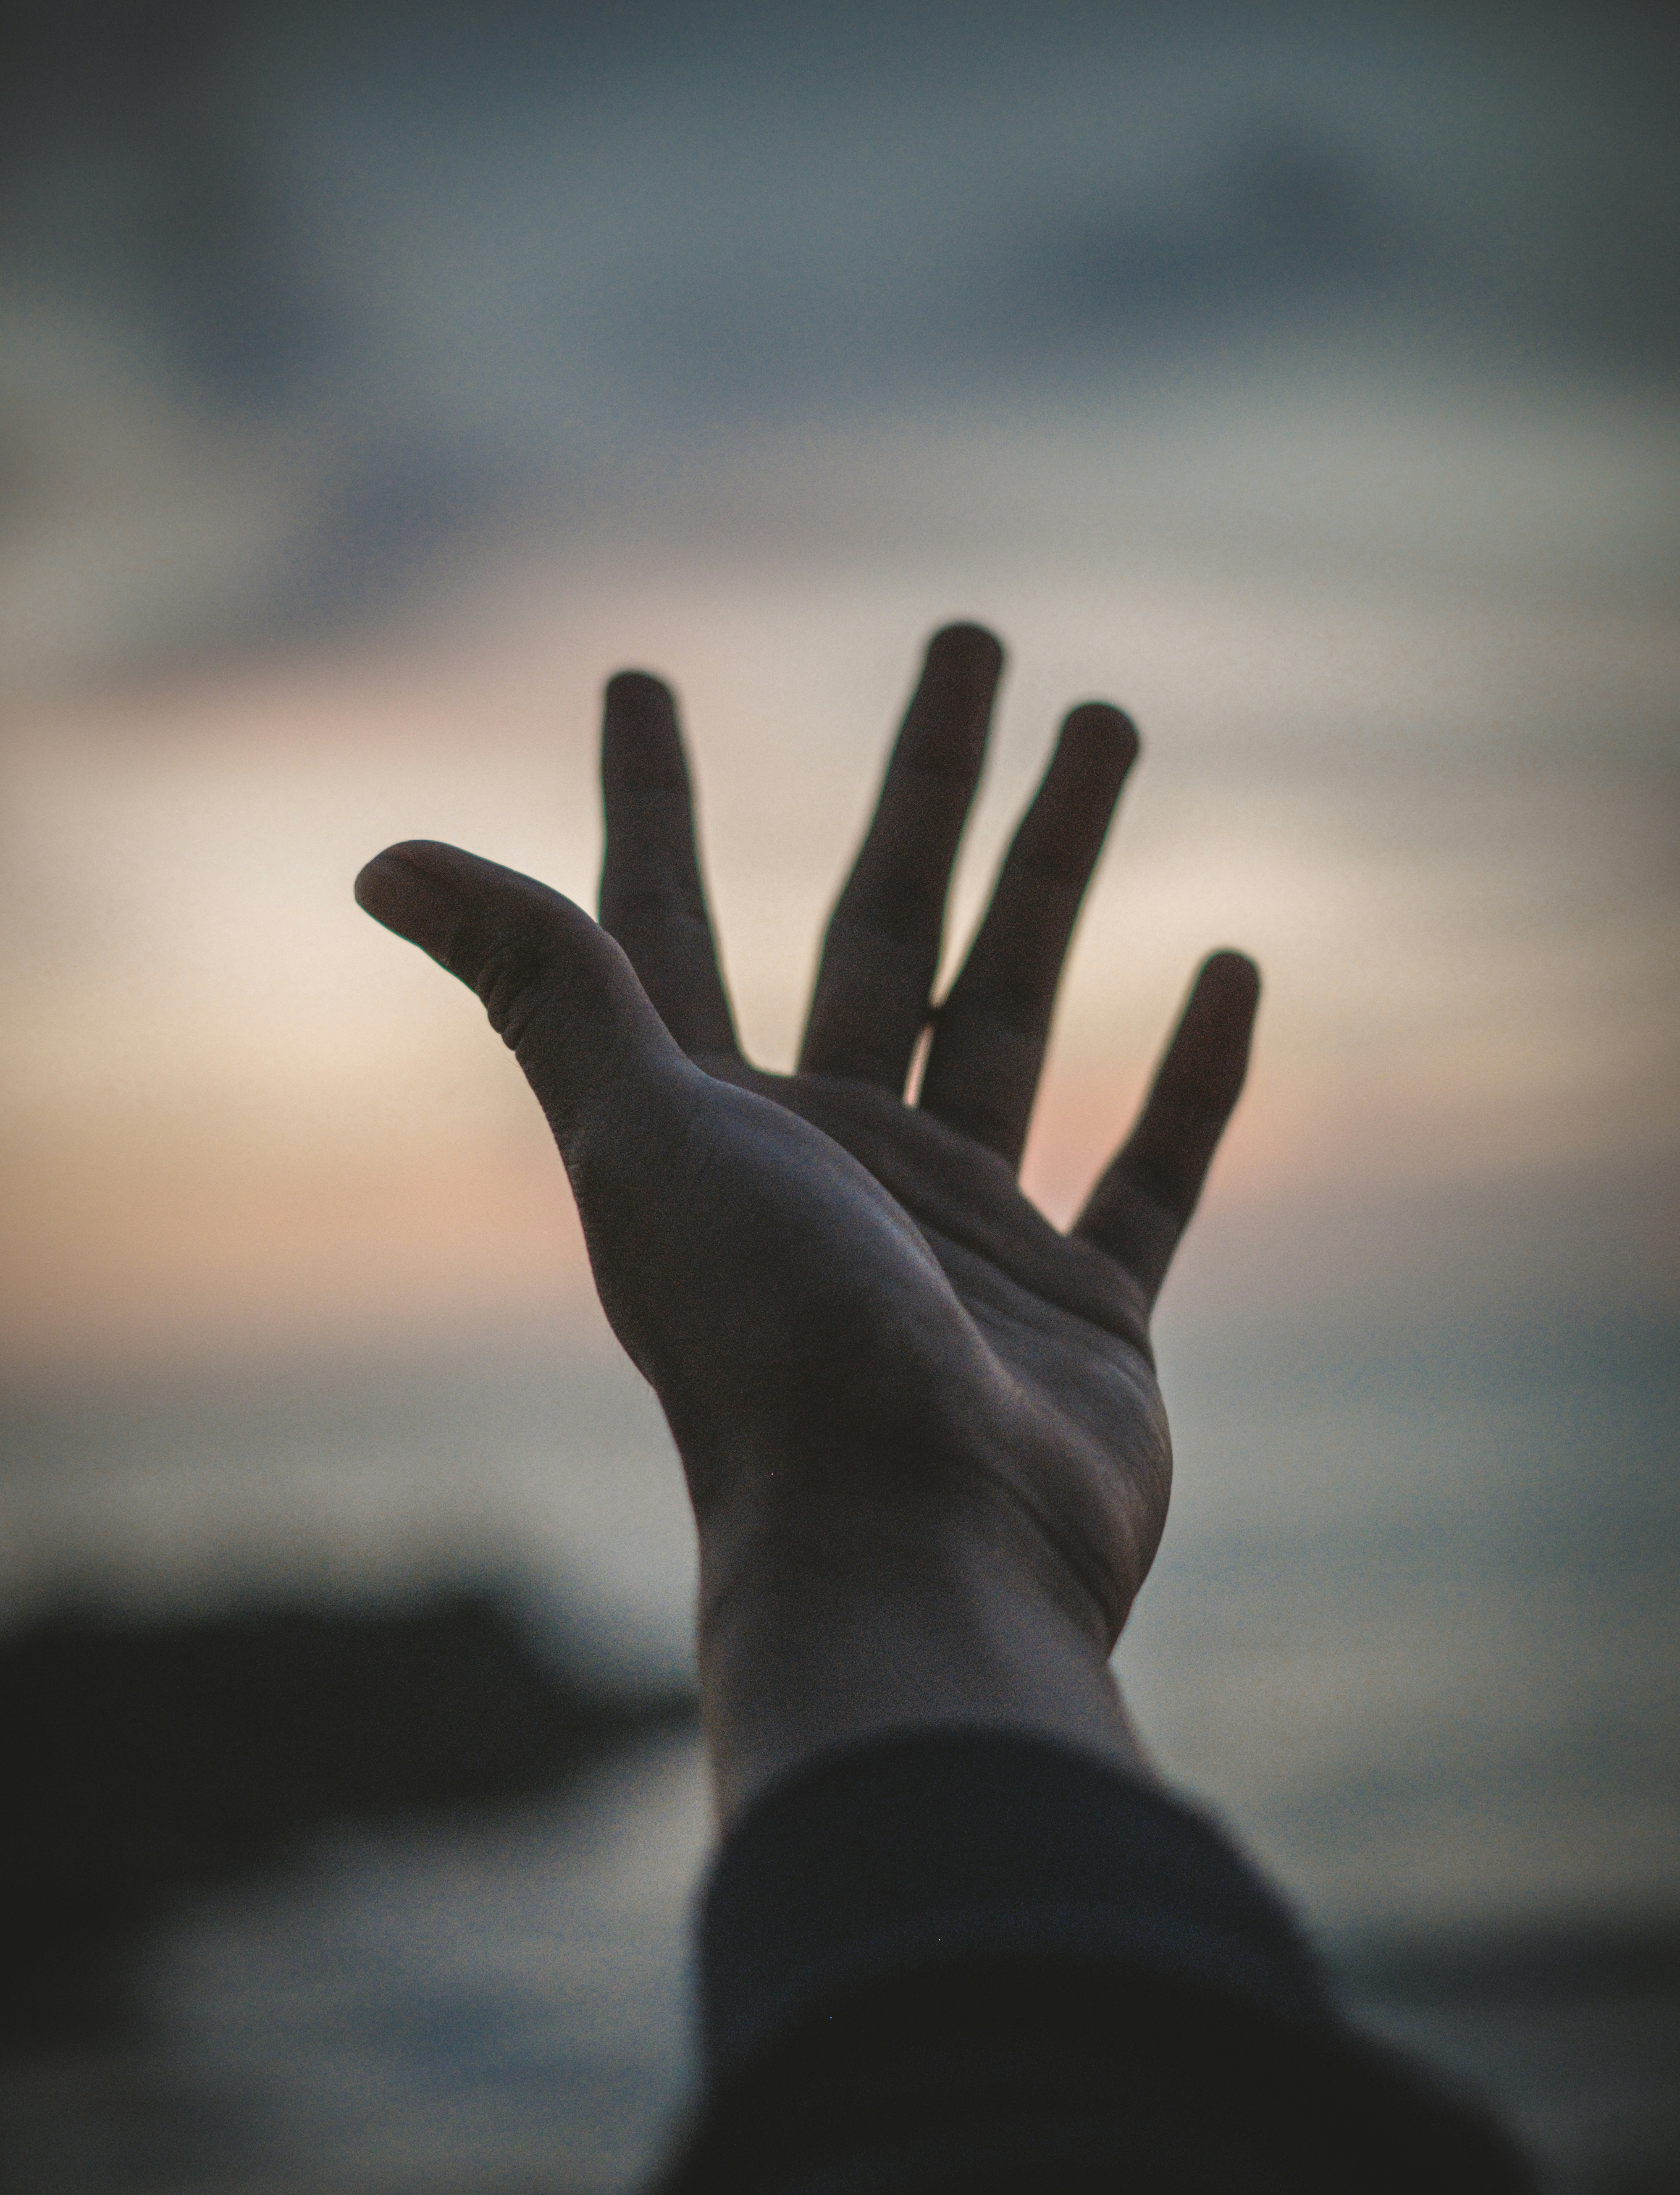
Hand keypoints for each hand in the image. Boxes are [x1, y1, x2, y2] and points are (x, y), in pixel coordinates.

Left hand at [356, 623, 1257, 1816]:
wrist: (917, 1554)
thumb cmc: (769, 1348)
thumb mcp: (647, 1139)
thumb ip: (549, 991)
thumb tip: (387, 859)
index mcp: (717, 1127)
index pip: (666, 924)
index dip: (645, 803)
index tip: (639, 679)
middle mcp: (837, 1165)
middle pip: (887, 930)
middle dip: (927, 784)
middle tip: (969, 640)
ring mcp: (968, 1237)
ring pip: (1025, 1009)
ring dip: (1060, 871)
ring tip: (1109, 723)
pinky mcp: (1086, 1311)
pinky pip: (1154, 1168)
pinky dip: (1197, 1080)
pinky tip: (1234, 968)